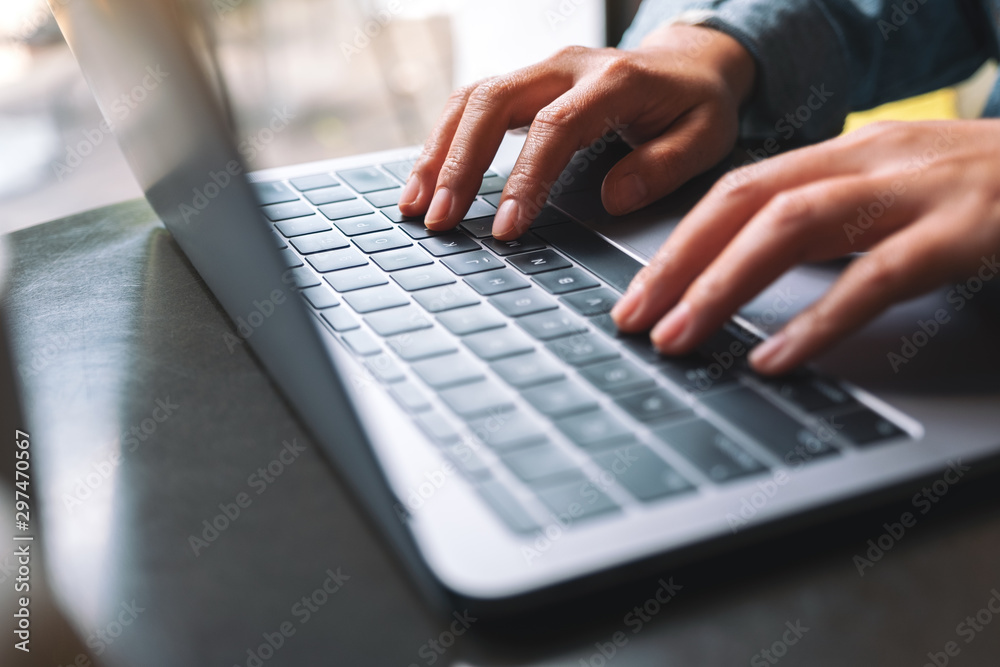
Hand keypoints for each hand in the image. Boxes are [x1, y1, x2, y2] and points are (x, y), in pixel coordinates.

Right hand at [397, 24, 755, 239]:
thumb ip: (664, 166)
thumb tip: (612, 198)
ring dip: (438, 152)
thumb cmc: (696, 105)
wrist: (687, 63)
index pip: (554, 127)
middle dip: (460, 164)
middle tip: (441, 219)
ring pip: (471, 99)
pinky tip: (428, 181)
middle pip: (493, 102)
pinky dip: (443, 143)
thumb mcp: (707, 136)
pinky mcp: (523, 85)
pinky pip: (471, 105)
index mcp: (614, 81)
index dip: (525, 178)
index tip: (506, 228)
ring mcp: (539, 71)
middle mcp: (566, 67)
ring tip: (416, 205)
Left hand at [611, 119, 999, 374]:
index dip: (676, 242)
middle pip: (746, 203)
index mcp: (845, 153)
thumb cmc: (982, 191)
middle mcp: (870, 161)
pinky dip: (820, 321)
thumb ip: (827, 220)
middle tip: (631, 322)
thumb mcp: (893, 193)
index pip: (735, 190)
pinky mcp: (966, 231)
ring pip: (793, 227)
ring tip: (678, 340)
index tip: (635, 292)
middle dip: (677, 264)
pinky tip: (777, 358)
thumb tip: (745, 271)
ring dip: (723, 287)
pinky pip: (878, 277)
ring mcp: (918, 192)